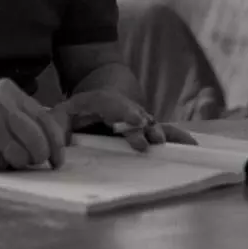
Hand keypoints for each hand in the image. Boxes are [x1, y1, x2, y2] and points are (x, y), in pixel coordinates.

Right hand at [0, 78, 66, 170]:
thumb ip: (21, 115)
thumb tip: (55, 139)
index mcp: (8, 91)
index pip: (46, 119)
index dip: (56, 144)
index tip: (57, 160)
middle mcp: (1, 103)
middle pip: (39, 140)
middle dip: (38, 157)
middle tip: (28, 161)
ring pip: (24, 156)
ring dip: (16, 163)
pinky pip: (2, 164)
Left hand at [50, 89, 196, 150]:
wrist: (97, 98)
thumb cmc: (76, 112)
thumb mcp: (60, 114)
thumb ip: (56, 128)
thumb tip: (55, 151)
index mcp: (100, 102)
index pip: (114, 105)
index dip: (125, 113)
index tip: (136, 122)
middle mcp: (123, 110)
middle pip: (135, 116)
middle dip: (143, 128)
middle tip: (151, 140)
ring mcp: (137, 119)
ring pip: (151, 123)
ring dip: (161, 133)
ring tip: (171, 144)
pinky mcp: (146, 130)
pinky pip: (164, 131)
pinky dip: (178, 137)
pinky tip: (192, 147)